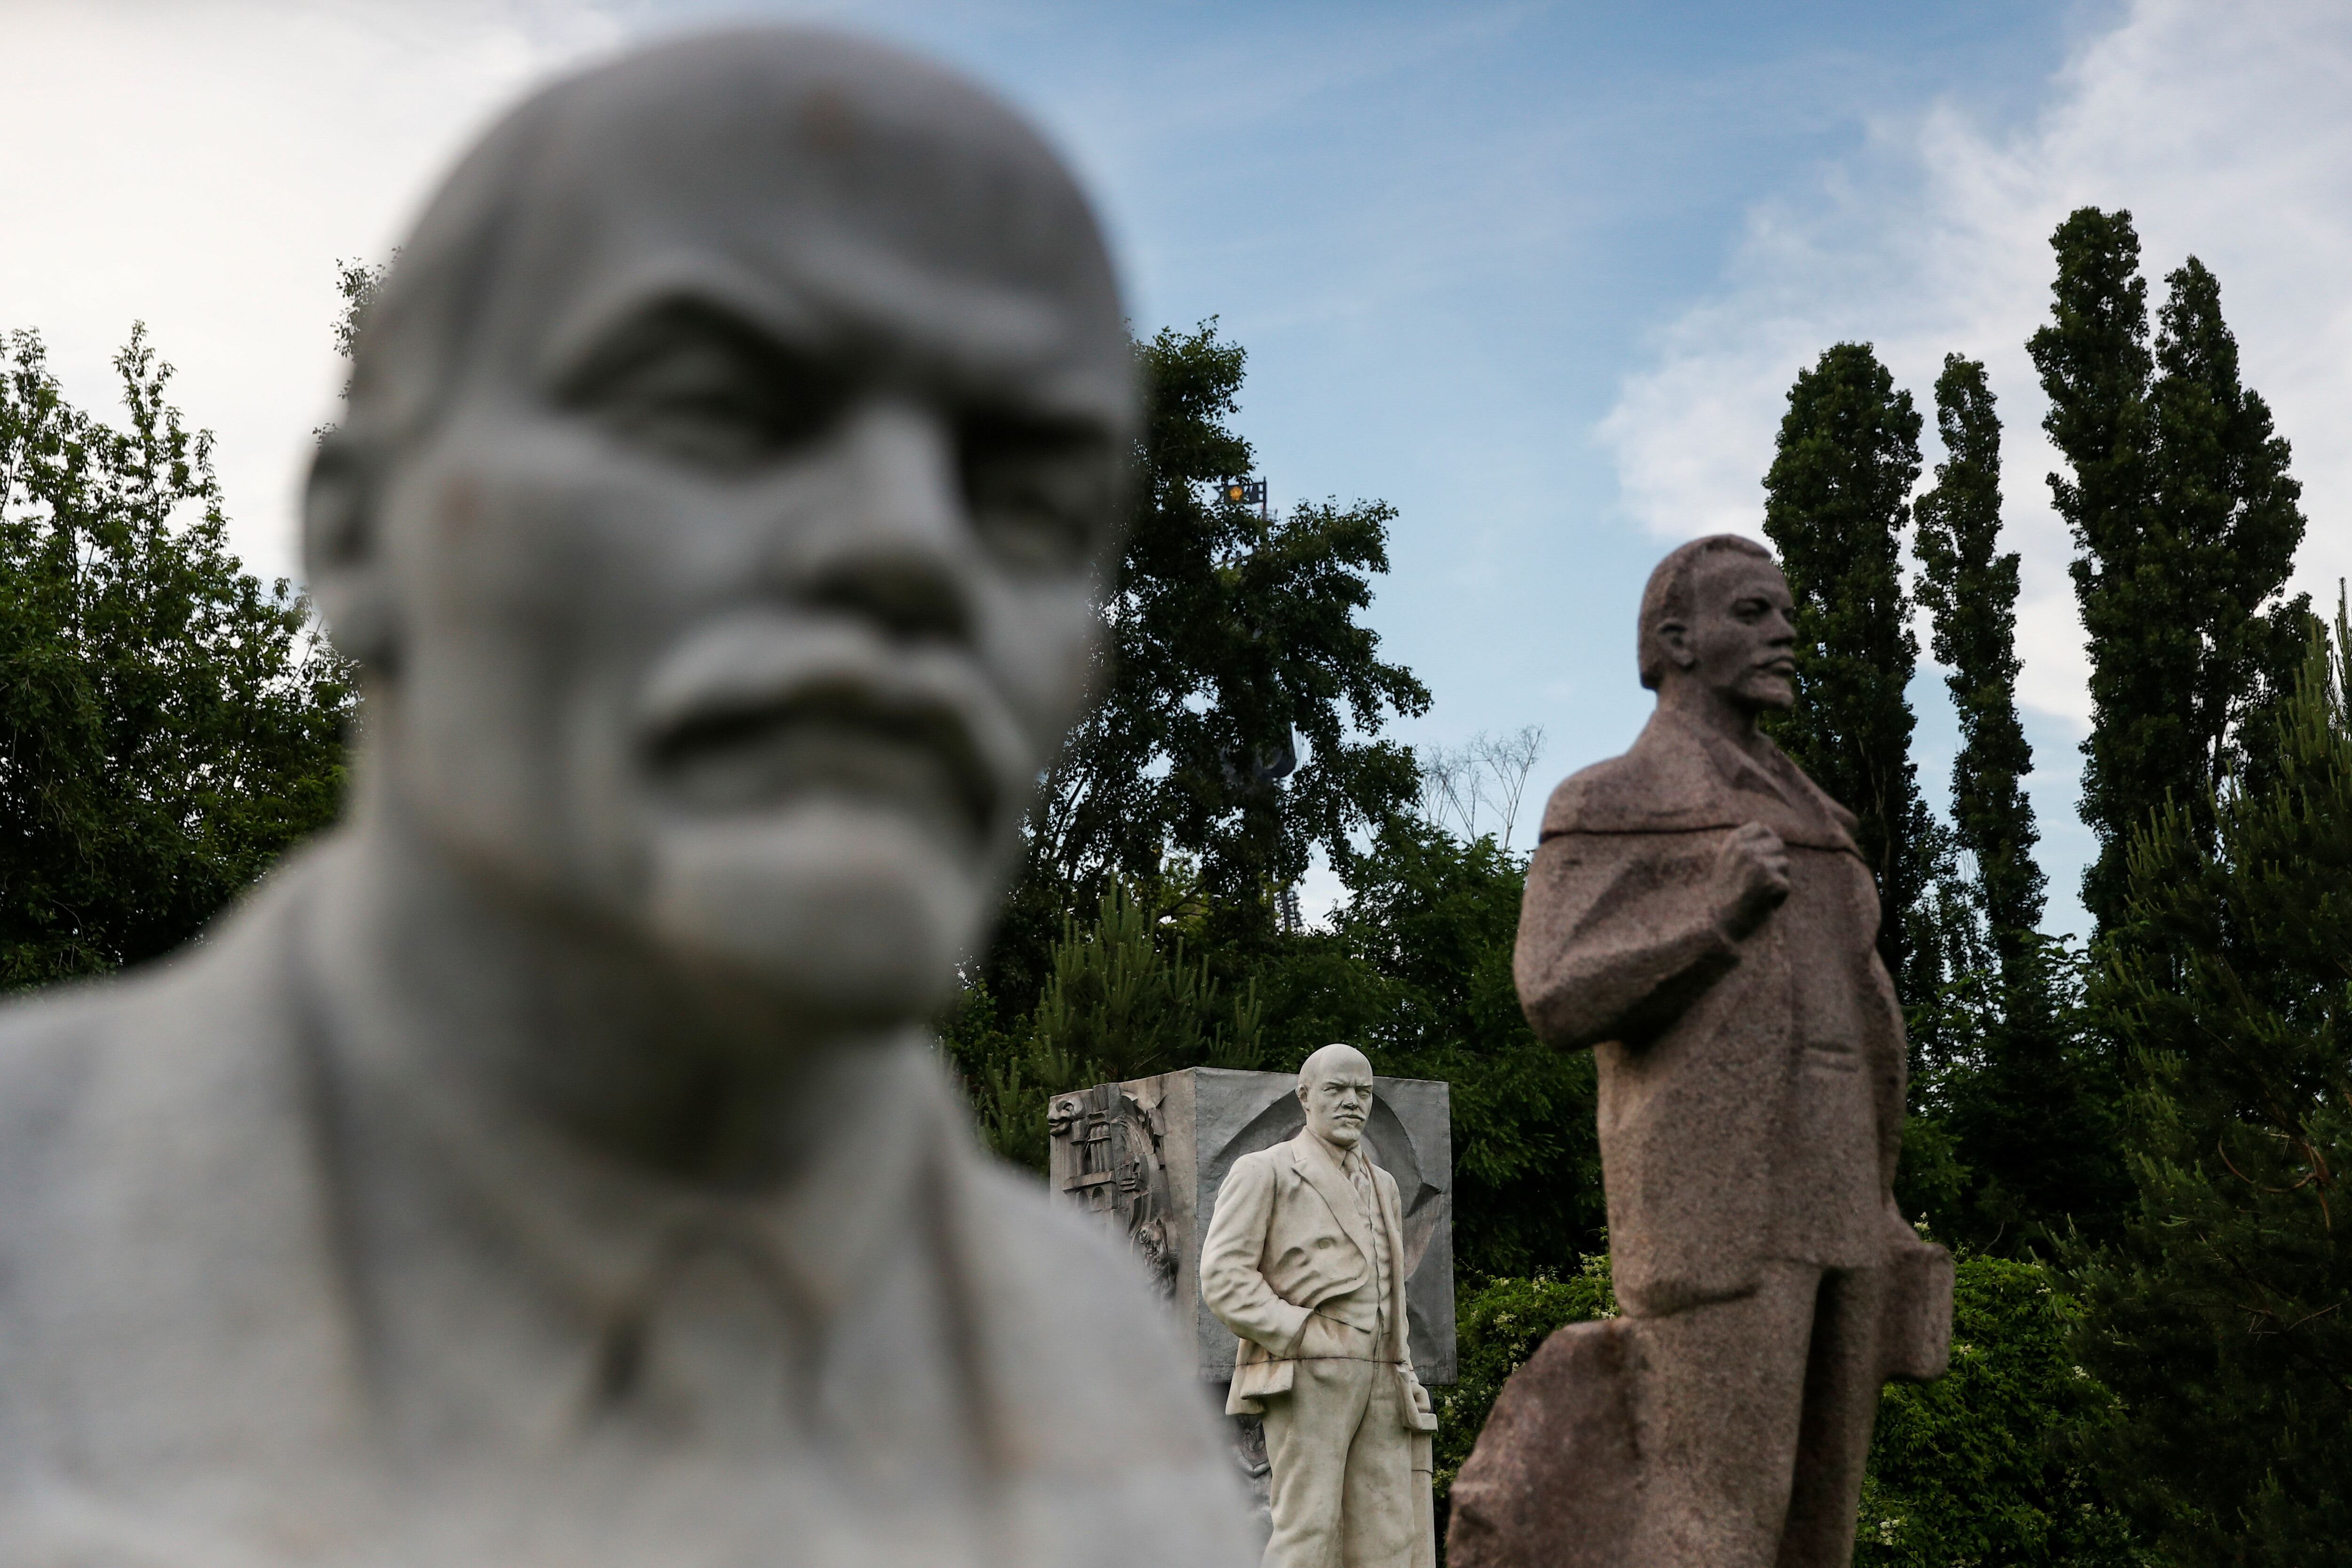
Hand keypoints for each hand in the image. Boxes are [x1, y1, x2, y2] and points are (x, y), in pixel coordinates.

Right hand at [1711, 822, 1789, 938]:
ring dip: (1777, 880)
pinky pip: (1786, 885)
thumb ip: (1743, 845)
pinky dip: (1778, 898)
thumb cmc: (1726, 896)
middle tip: (1757, 882)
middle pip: (1777, 844)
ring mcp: (1758, 865)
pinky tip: (1762, 905)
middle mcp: (1744, 850)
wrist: (1722, 926)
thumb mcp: (1727, 863)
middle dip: (1774, 862)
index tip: (1761, 858)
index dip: (1766, 842)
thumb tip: (1767, 830)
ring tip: (1758, 894)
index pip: (1761, 828)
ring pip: (1785, 864)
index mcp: (1732, 843)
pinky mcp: (1771, 882)